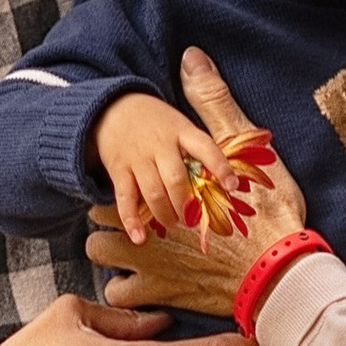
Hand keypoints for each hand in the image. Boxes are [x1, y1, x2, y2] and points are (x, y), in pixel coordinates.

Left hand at [85, 46, 303, 308]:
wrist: (284, 274)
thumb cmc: (271, 215)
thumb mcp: (245, 149)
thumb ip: (213, 104)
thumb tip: (191, 57)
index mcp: (166, 182)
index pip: (119, 175)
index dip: (125, 179)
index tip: (139, 187)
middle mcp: (146, 216)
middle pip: (100, 212)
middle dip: (114, 214)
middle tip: (142, 219)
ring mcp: (147, 257)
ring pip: (99, 249)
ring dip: (113, 250)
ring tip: (139, 253)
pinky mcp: (156, 292)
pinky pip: (118, 292)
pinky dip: (127, 290)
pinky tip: (146, 285)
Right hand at [94, 91, 228, 247]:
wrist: (113, 107)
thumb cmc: (156, 123)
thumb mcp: (180, 126)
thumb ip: (198, 151)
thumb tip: (225, 184)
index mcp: (181, 131)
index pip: (204, 147)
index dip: (220, 166)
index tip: (232, 186)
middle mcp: (159, 144)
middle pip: (176, 179)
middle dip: (188, 206)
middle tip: (193, 219)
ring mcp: (137, 157)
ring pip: (154, 193)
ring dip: (166, 215)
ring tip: (175, 224)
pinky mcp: (118, 169)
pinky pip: (125, 198)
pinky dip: (132, 220)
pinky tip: (140, 238)